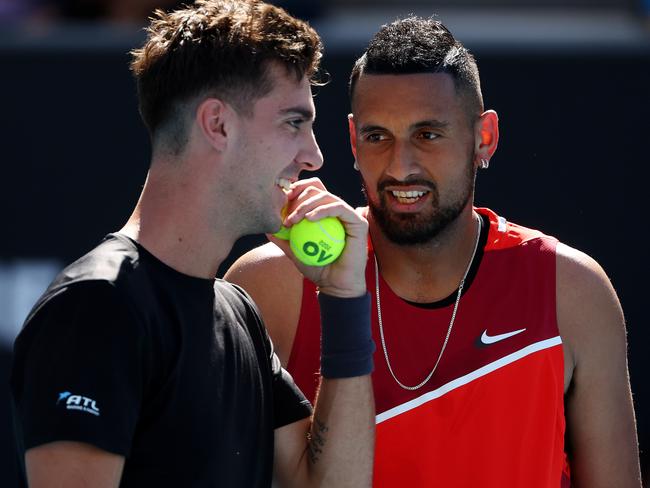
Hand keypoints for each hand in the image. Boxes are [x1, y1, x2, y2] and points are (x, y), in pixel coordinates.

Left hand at [267, 178, 367, 297]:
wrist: (336, 286)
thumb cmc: (318, 269)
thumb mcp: (295, 252)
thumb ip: (283, 239)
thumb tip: (266, 227)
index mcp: (326, 213)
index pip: (311, 191)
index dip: (296, 190)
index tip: (282, 202)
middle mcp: (338, 211)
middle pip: (318, 189)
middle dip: (298, 197)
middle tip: (287, 215)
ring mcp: (349, 215)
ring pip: (326, 196)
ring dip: (306, 204)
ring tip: (294, 219)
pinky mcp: (359, 222)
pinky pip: (339, 208)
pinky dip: (322, 210)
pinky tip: (308, 218)